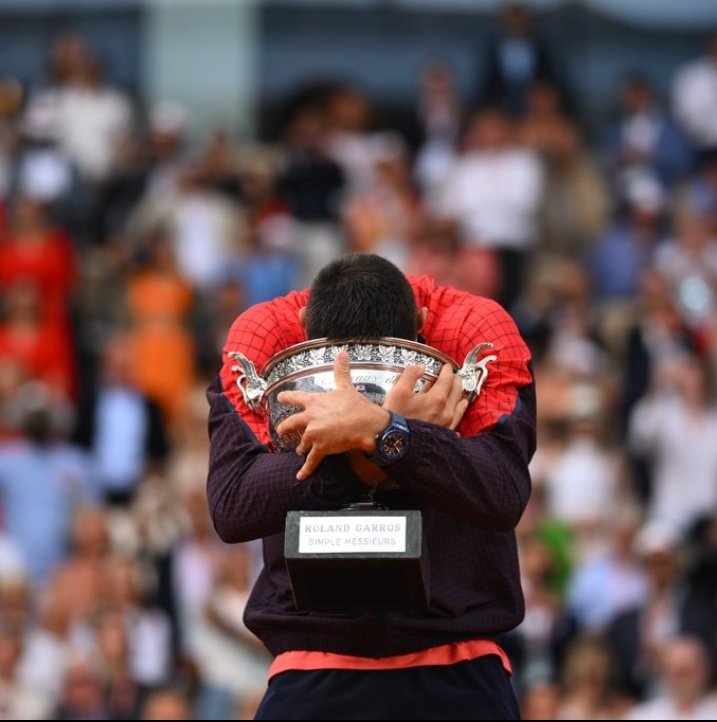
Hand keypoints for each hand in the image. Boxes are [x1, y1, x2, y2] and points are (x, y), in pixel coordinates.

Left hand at [276, 352, 389, 479]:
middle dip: (285, 428)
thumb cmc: (358, 406)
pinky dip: (305, 470)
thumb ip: (341, 371)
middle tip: (281, 430)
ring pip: (302, 443)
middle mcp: (310, 417)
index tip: (279, 398)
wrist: (368, 425)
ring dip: (301, 447)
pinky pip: (310, 461)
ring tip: (300, 451)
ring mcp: (314, 434)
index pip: (296, 398)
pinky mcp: (320, 448)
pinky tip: (300, 476)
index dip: (286, 397)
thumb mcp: (347, 387)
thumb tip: (342, 353)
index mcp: (315, 402)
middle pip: (291, 423)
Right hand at [384, 362, 467, 429]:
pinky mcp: (444, 435)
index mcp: (437, 398)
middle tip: (453, 377)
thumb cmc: (396, 416)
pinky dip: (458, 415)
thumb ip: (411, 374)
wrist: (393, 441)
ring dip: (460, 397)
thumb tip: (420, 367)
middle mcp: (446, 411)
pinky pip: (456, 423)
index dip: (447, 370)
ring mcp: (447, 425)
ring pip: (460, 407)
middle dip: (455, 381)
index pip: (447, 379)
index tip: (446, 367)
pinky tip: (455, 415)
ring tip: (460, 394)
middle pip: (457, 391)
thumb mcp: (399, 390)